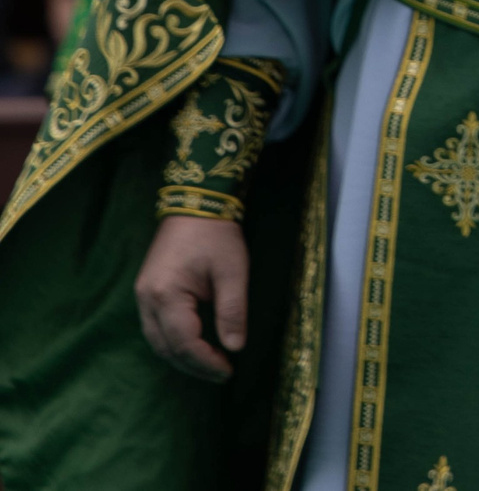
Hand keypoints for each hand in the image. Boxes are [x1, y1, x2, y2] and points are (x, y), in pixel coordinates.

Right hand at [136, 214, 248, 379]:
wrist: (195, 205)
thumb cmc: (216, 236)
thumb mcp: (233, 271)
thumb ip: (233, 311)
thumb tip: (235, 347)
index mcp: (166, 295)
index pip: (184, 342)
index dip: (205, 361)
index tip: (228, 371)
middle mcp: (146, 300)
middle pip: (165, 347)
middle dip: (193, 365)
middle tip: (221, 373)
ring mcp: (142, 296)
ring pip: (156, 341)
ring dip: (181, 356)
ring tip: (210, 364)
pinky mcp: (146, 292)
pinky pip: (155, 328)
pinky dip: (173, 342)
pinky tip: (193, 345)